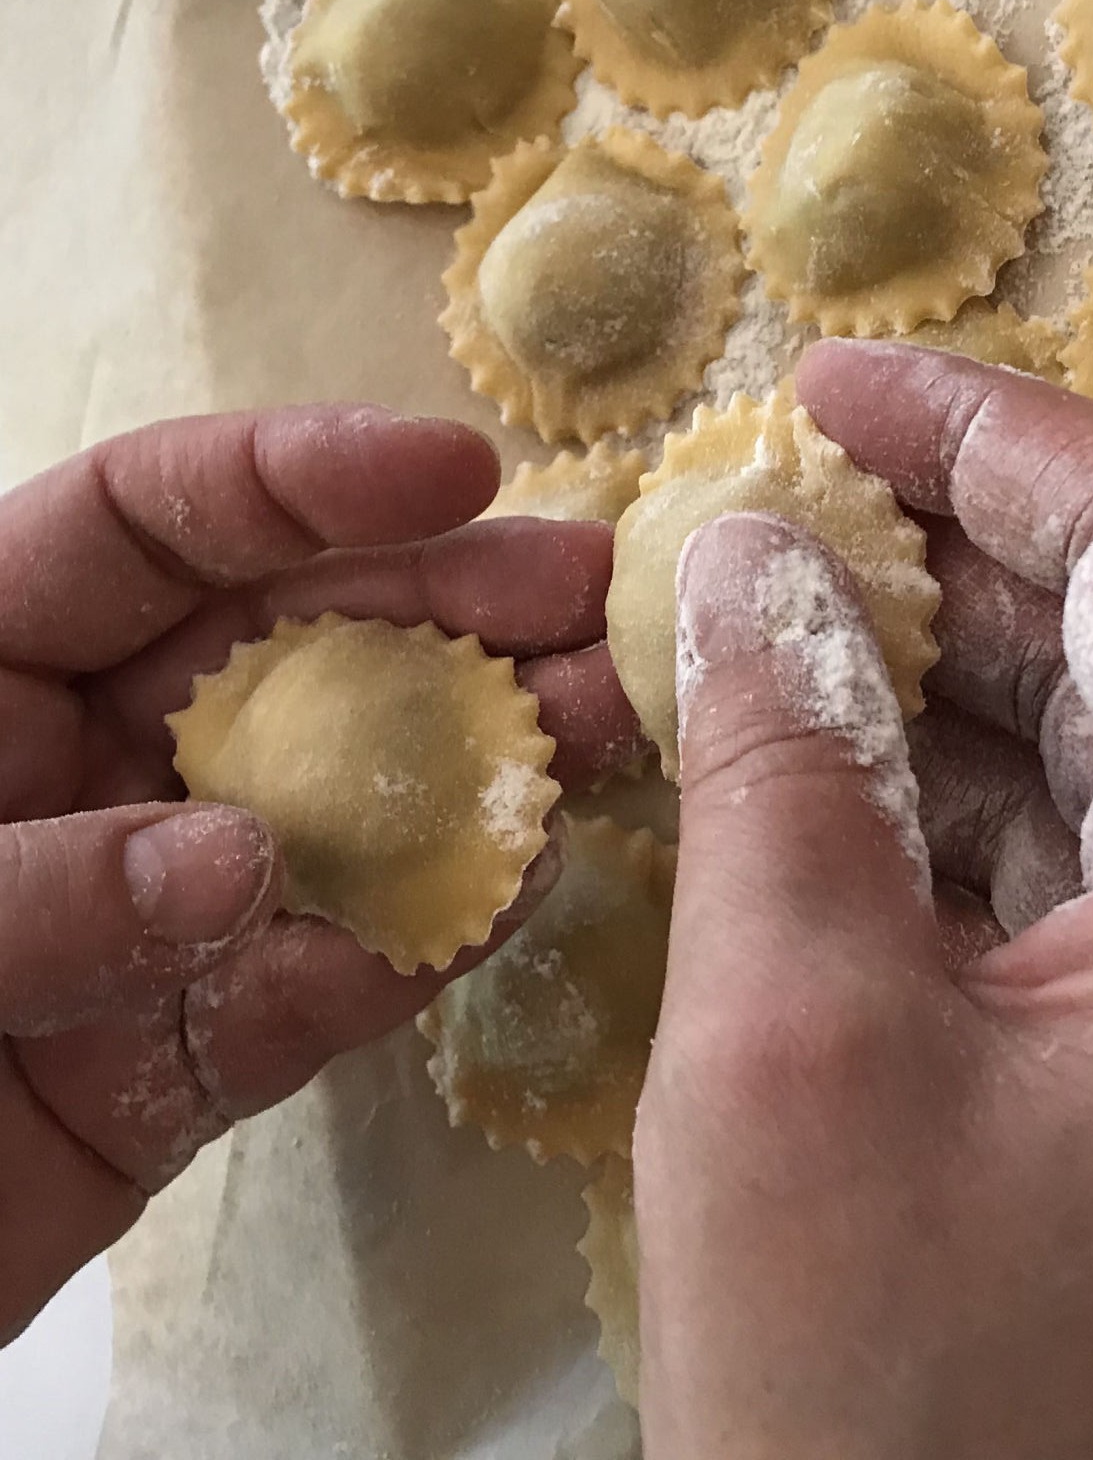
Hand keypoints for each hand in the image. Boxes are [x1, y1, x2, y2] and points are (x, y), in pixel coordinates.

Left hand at [0, 404, 643, 1345]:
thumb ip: (37, 893)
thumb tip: (246, 864)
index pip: (147, 523)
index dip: (301, 478)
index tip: (458, 473)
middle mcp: (91, 758)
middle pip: (296, 642)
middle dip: (452, 603)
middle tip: (597, 593)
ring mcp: (166, 898)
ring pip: (349, 801)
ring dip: (485, 757)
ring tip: (614, 721)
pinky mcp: (208, 1038)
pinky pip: (334, 973)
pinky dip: (425, 935)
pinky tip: (517, 881)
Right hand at [636, 346, 1092, 1459]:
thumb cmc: (899, 1418)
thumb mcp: (798, 1049)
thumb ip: (789, 754)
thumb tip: (751, 552)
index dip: (998, 436)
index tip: (836, 382)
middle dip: (974, 564)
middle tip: (782, 506)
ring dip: (982, 692)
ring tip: (791, 621)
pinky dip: (1012, 825)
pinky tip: (863, 779)